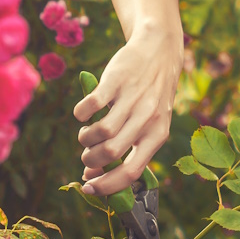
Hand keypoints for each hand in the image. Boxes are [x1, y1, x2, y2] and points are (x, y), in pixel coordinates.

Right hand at [74, 24, 182, 196]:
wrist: (159, 51)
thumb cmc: (151, 94)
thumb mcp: (152, 122)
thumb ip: (132, 146)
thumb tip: (96, 176)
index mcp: (158, 134)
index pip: (132, 171)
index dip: (107, 185)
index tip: (89, 187)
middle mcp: (147, 117)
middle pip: (112, 153)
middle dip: (92, 160)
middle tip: (87, 155)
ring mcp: (132, 98)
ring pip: (101, 132)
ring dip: (85, 139)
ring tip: (86, 135)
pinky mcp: (116, 80)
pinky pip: (91, 106)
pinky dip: (80, 114)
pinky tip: (83, 114)